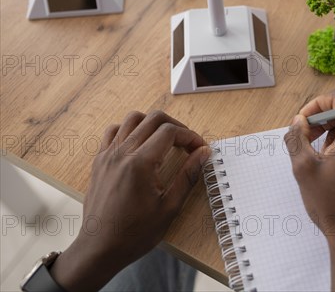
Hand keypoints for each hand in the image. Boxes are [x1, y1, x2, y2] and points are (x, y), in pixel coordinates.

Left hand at [50, 111, 210, 291]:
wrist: (100, 248)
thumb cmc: (135, 233)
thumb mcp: (170, 207)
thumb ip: (188, 175)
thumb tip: (203, 153)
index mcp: (140, 163)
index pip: (170, 132)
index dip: (190, 136)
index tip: (199, 149)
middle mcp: (122, 153)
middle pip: (153, 118)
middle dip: (175, 126)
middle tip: (187, 143)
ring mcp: (108, 155)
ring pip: (133, 118)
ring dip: (153, 124)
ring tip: (165, 141)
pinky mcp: (99, 160)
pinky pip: (114, 131)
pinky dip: (130, 130)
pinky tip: (140, 145)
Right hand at [284, 88, 334, 290]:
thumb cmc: (332, 204)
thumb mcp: (304, 168)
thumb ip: (296, 138)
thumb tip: (297, 122)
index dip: (317, 104)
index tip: (303, 123)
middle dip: (324, 117)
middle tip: (307, 136)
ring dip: (334, 128)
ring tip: (320, 153)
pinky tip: (333, 161)